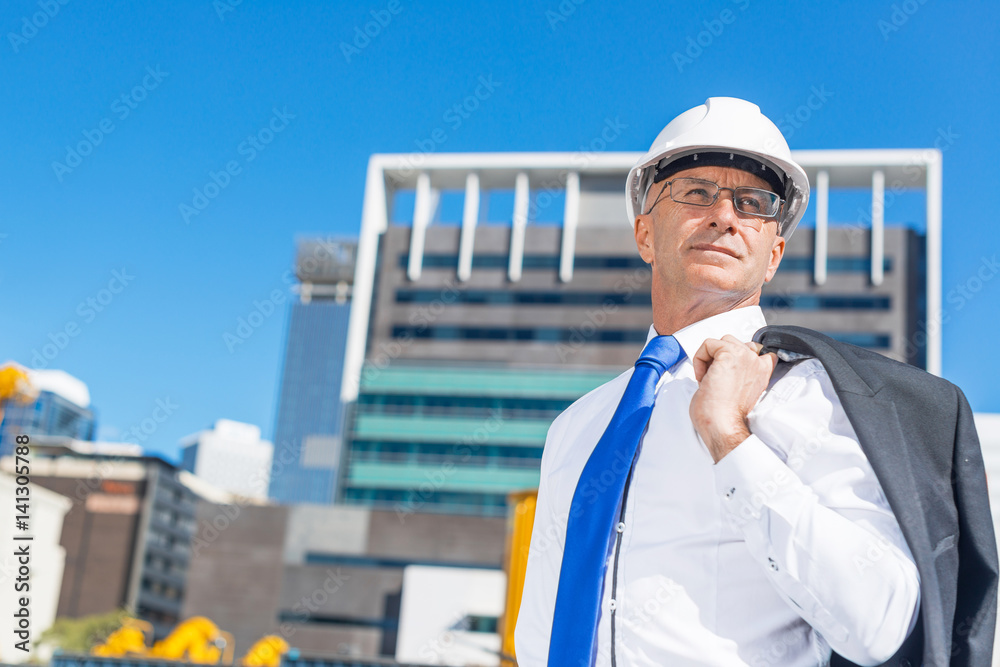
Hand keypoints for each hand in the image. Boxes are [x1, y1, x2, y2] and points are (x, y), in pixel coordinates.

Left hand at [689, 335, 777, 462]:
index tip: (725, 372)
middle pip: (736, 343)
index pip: (758, 350)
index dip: (737, 357)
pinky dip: (699, 358)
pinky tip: (702, 378)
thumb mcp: (740, 391)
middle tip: (714, 379)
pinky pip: (708, 344)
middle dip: (721, 357)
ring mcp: (745, 357)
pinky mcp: (729, 355)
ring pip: (723, 340)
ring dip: (710, 357)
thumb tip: (721, 363)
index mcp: (763, 372)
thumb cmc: (725, 416)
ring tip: (708, 378)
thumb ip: (739, 373)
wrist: (723, 426)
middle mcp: (758, 362)